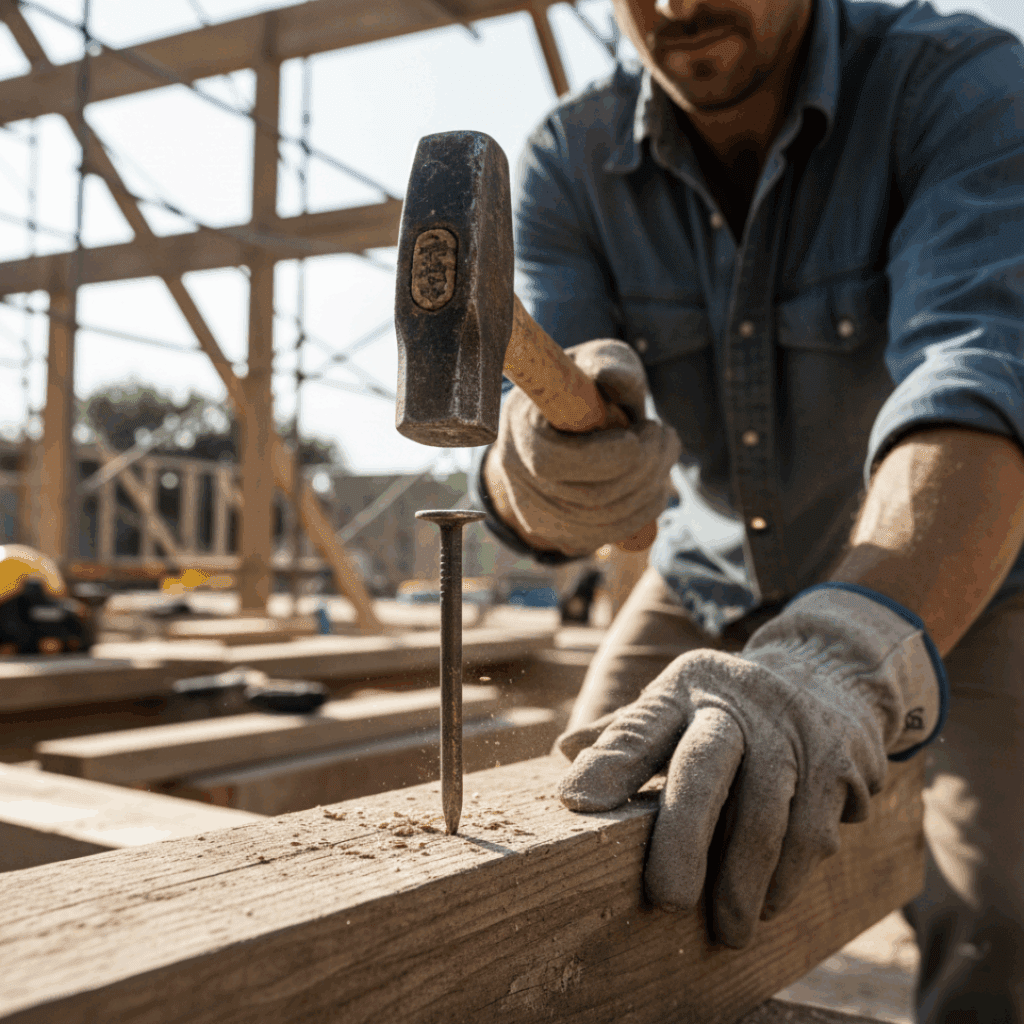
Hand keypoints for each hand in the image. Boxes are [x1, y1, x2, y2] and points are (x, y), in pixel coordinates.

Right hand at [486, 339, 680, 555]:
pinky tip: (655, 481)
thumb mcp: (593, 363)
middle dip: (644, 467)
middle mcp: (518, 481)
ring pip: (606, 519)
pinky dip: (643, 509)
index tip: (638, 434)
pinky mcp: (561, 536)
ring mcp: (538, 515)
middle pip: (589, 497)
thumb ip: (608, 365)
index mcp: (519, 432)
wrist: (558, 427)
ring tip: (664, 451)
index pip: (551, 463)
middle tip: (664, 436)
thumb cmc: (581, 389)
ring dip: (650, 486)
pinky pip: (610, 534)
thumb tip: (612, 375)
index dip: (604, 457)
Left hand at [556, 585, 943, 946]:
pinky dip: (790, 875)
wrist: (828, 680)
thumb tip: (564, 752)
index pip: (641, 724)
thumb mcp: (676, 706)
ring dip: (745, 880)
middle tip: (668, 900)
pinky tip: (770, 900)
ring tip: (728, 927)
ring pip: (766, 813)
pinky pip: (813, 831)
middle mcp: (737, 701)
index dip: (610, 763)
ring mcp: (793, 730)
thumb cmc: (729, 711)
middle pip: (704, 767)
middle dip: (684, 838)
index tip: (578, 803)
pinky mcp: (839, 765)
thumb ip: (627, 735)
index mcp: (685, 688)